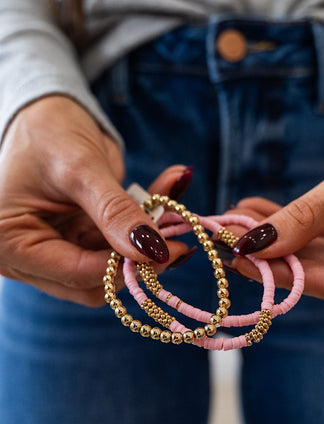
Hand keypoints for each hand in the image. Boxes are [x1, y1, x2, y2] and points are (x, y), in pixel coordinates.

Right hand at [0, 96, 190, 305]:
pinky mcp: (77, 240)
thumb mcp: (79, 168)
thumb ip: (114, 212)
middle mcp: (29, 257)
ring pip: (110, 265)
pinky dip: (141, 227)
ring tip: (174, 208)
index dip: (127, 266)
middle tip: (176, 234)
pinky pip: (115, 245)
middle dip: (138, 259)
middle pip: (95, 280)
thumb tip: (153, 252)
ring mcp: (55, 250)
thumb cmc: (46, 131)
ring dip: (146, 243)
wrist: (45, 111)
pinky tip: (163, 199)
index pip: (77, 274)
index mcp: (11, 244)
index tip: (171, 249)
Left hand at [227, 112, 323, 302]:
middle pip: (318, 273)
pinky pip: (313, 234)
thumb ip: (308, 216)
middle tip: (226, 240)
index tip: (242, 261)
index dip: (285, 277)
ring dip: (270, 238)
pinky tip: (251, 211)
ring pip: (310, 253)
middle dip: (269, 256)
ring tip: (231, 222)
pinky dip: (284, 222)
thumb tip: (254, 244)